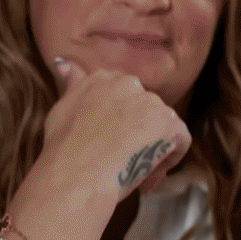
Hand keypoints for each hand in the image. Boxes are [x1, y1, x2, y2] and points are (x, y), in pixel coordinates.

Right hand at [33, 55, 191, 206]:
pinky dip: (169, 158)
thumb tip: (65, 64)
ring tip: (132, 171)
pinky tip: (148, 175)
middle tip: (122, 157)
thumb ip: (72, 84)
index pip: (123, 94)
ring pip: (162, 125)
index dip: (121, 120)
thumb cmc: (63, 149)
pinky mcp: (169, 124)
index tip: (111, 139)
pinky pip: (180, 141)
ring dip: (152, 146)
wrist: (75, 175)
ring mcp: (151, 102)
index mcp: (103, 77)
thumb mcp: (60, 108)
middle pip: (144, 109)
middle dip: (137, 132)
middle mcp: (129, 83)